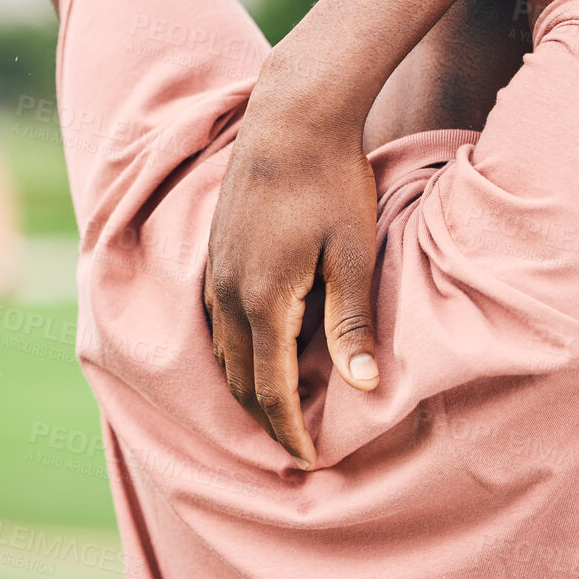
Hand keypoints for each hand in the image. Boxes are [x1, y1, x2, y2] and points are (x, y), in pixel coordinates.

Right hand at [204, 71, 380, 468]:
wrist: (291, 117)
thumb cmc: (332, 182)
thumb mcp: (353, 254)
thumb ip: (352, 324)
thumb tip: (364, 387)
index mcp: (264, 301)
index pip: (271, 390)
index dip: (290, 432)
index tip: (309, 462)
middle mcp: (228, 294)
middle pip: (240, 381)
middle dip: (264, 422)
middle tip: (292, 449)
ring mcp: (215, 272)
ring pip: (223, 353)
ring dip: (246, 389)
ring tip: (275, 412)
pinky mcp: (214, 253)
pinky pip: (217, 323)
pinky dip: (235, 354)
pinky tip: (256, 354)